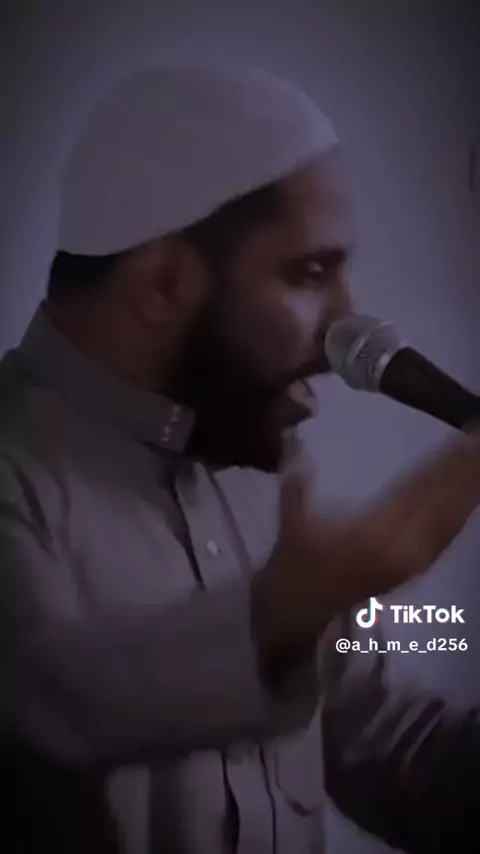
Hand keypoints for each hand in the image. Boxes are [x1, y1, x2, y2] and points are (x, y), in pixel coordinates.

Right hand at [259, 432, 479, 647]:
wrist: (301, 610)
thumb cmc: (296, 563)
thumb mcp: (292, 526)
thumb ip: (296, 491)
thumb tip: (300, 454)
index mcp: (375, 534)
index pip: (419, 490)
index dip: (445, 464)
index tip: (468, 439)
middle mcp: (402, 548)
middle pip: (442, 502)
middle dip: (466, 472)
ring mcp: (413, 561)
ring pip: (451, 520)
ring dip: (469, 491)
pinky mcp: (415, 569)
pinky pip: (447, 537)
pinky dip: (463, 515)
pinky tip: (472, 499)